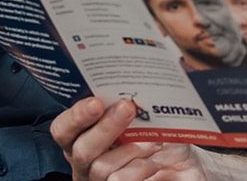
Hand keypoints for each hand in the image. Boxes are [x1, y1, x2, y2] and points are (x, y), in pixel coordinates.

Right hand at [52, 97, 208, 180]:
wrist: (183, 168)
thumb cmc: (159, 138)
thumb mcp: (145, 117)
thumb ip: (133, 101)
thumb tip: (136, 77)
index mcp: (83, 137)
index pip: (63, 129)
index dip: (75, 116)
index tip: (96, 102)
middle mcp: (85, 162)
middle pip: (81, 149)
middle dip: (106, 127)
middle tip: (127, 108)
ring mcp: (98, 180)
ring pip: (101, 167)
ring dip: (130, 150)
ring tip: (153, 141)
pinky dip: (139, 169)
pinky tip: (154, 162)